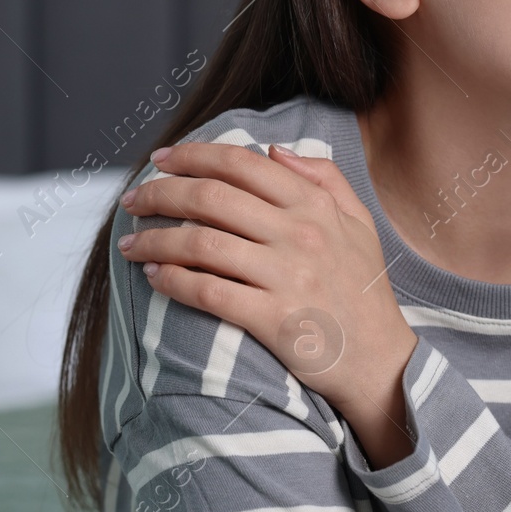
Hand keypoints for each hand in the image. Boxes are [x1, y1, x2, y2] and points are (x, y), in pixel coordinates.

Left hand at [116, 141, 418, 448]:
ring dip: (154, 239)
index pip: (241, 164)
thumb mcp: (359, 222)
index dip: (193, 155)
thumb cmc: (364, 291)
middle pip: (212, 198)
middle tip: (133, 200)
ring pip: (201, 244)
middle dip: (161, 193)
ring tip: (130, 243)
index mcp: (315, 206)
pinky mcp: (273, 319)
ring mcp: (287, 277)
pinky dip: (172, 281)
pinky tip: (153, 276)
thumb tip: (275, 150)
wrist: (381, 361)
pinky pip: (208, 292)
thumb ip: (324, 178)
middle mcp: (300, 234)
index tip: (160, 159)